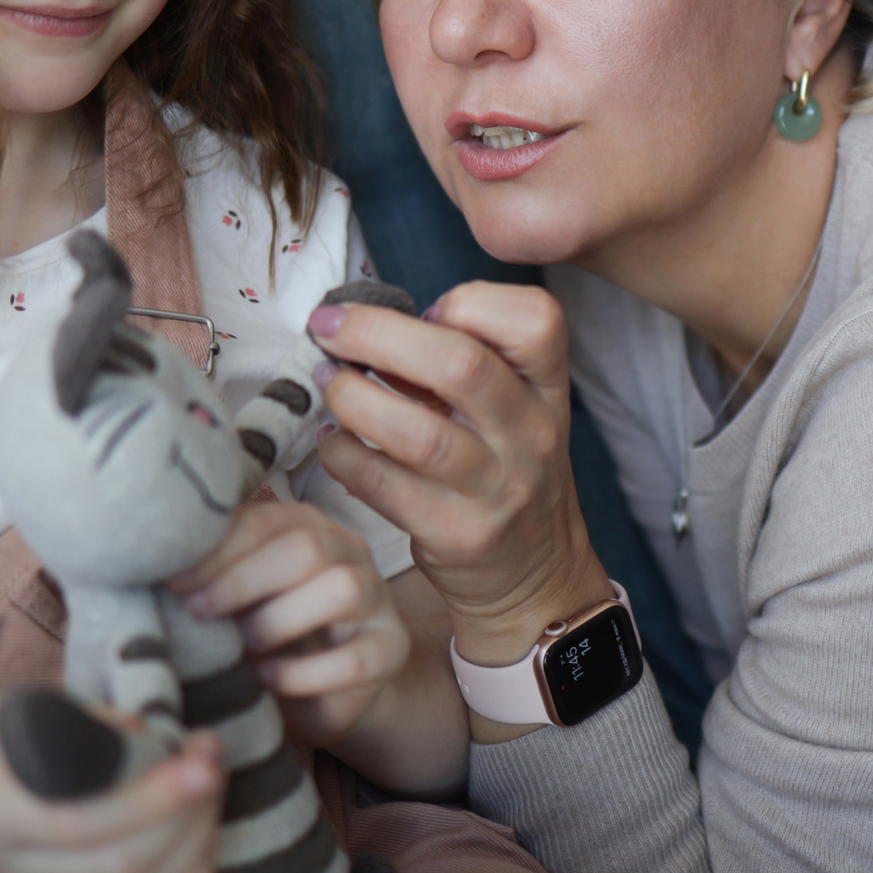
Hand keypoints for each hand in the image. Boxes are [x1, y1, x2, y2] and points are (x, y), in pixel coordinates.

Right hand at [0, 692, 222, 872]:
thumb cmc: (7, 735)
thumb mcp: (29, 708)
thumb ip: (89, 723)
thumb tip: (149, 737)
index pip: (80, 826)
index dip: (151, 801)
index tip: (200, 764)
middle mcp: (19, 872)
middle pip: (123, 867)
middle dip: (187, 815)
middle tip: (211, 763)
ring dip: (198, 844)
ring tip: (212, 792)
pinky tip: (207, 838)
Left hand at [168, 501, 411, 750]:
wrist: (322, 692)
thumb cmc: (266, 637)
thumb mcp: (236, 600)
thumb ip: (211, 576)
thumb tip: (155, 565)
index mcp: (308, 527)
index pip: (266, 520)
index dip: (217, 550)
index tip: (172, 582)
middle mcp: (350, 552)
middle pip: (308, 547)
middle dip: (243, 580)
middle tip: (198, 612)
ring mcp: (378, 600)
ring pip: (341, 590)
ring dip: (279, 621)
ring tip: (242, 648)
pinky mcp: (391, 649)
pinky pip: (355, 658)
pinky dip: (302, 673)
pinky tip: (267, 681)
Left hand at [305, 285, 608, 657]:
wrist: (535, 570)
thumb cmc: (506, 471)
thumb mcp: (513, 408)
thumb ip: (462, 362)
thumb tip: (370, 325)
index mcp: (546, 389)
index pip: (535, 319)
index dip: (469, 302)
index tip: (426, 312)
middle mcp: (530, 434)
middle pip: (460, 365)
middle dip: (377, 334)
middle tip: (328, 328)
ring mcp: (497, 488)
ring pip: (416, 432)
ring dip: (352, 397)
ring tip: (325, 381)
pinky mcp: (456, 533)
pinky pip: (383, 485)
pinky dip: (343, 455)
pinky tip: (333, 442)